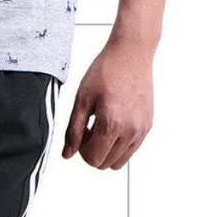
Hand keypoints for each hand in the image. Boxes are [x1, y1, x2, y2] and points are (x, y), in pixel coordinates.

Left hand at [63, 40, 153, 169]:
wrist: (131, 53)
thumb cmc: (106, 71)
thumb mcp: (81, 101)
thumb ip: (73, 131)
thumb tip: (67, 155)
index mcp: (112, 124)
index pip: (93, 160)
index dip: (82, 151)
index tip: (82, 134)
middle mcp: (130, 130)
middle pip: (105, 164)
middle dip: (93, 152)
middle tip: (91, 130)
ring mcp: (141, 129)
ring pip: (118, 162)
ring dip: (106, 151)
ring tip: (102, 128)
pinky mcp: (148, 125)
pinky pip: (130, 151)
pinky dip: (119, 146)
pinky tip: (114, 125)